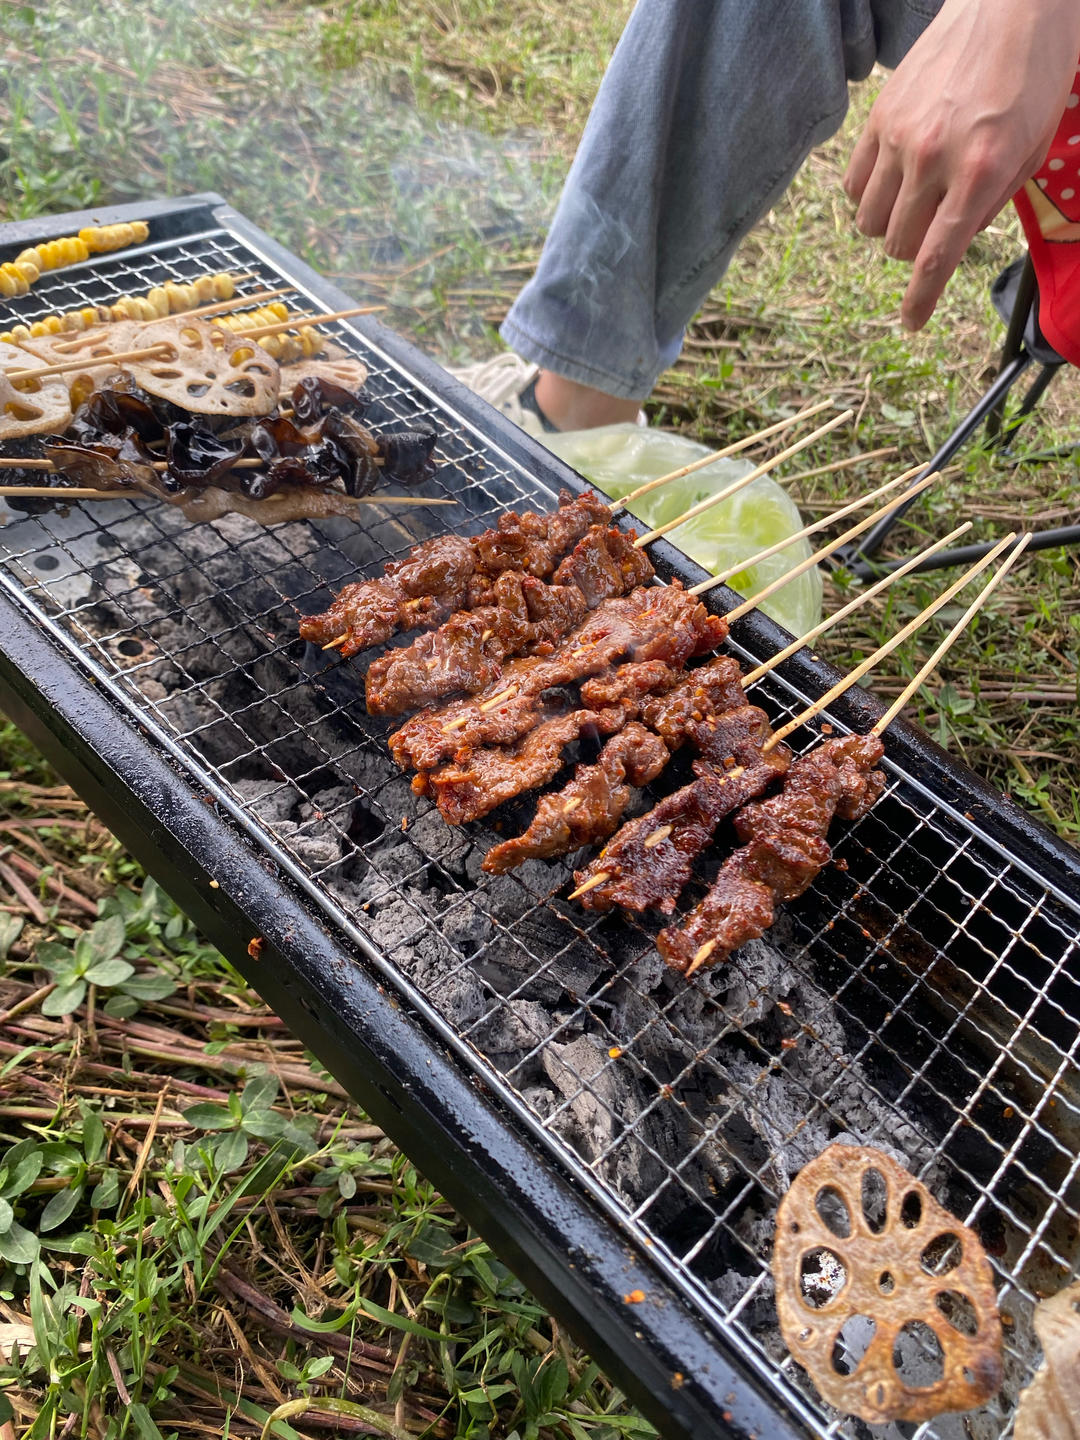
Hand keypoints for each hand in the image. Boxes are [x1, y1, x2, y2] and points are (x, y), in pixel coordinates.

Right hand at [844, 0, 1079, 329]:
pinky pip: (853, 184)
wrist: (1011, 5)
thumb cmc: (1034, 75)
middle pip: (899, 245)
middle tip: (933, 225)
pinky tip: (892, 177)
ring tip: (912, 199)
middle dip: (915, 248)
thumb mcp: (1031, 148)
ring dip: (889, 224)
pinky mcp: (879, 117)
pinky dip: (869, 193)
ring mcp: (901, 137)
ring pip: (870, 221)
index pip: (936, 259)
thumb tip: (954, 238)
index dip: (919, 301)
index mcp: (980, 173)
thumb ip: (992, 201)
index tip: (910, 322)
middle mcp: (935, 160)